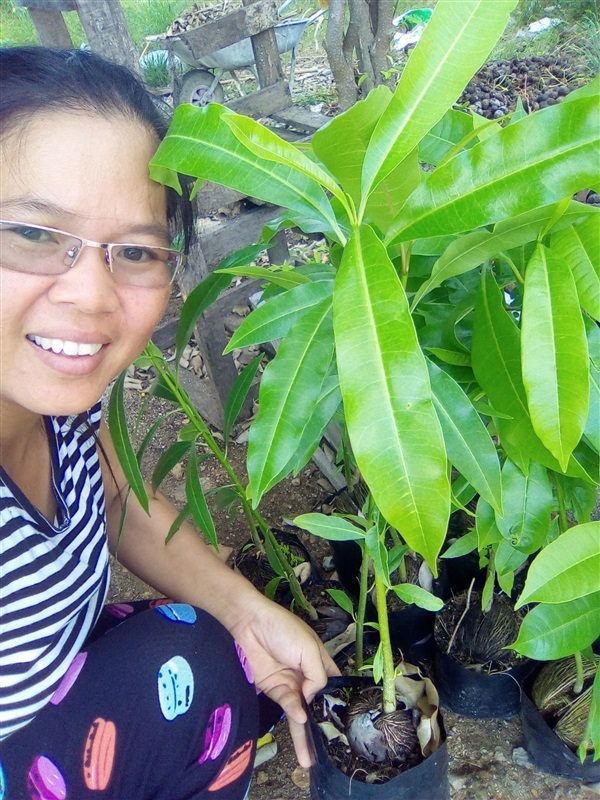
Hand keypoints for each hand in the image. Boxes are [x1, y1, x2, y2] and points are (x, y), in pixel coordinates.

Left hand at [229, 596, 339, 767]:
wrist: (250, 624)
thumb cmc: (284, 630)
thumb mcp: (309, 648)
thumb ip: (317, 676)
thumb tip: (311, 700)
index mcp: (320, 661)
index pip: (334, 683)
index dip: (339, 700)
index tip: (347, 724)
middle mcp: (307, 676)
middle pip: (318, 704)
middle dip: (322, 726)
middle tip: (328, 751)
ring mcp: (290, 684)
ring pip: (302, 712)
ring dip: (305, 734)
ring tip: (310, 759)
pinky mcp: (274, 690)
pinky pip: (288, 705)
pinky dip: (294, 712)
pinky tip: (301, 718)